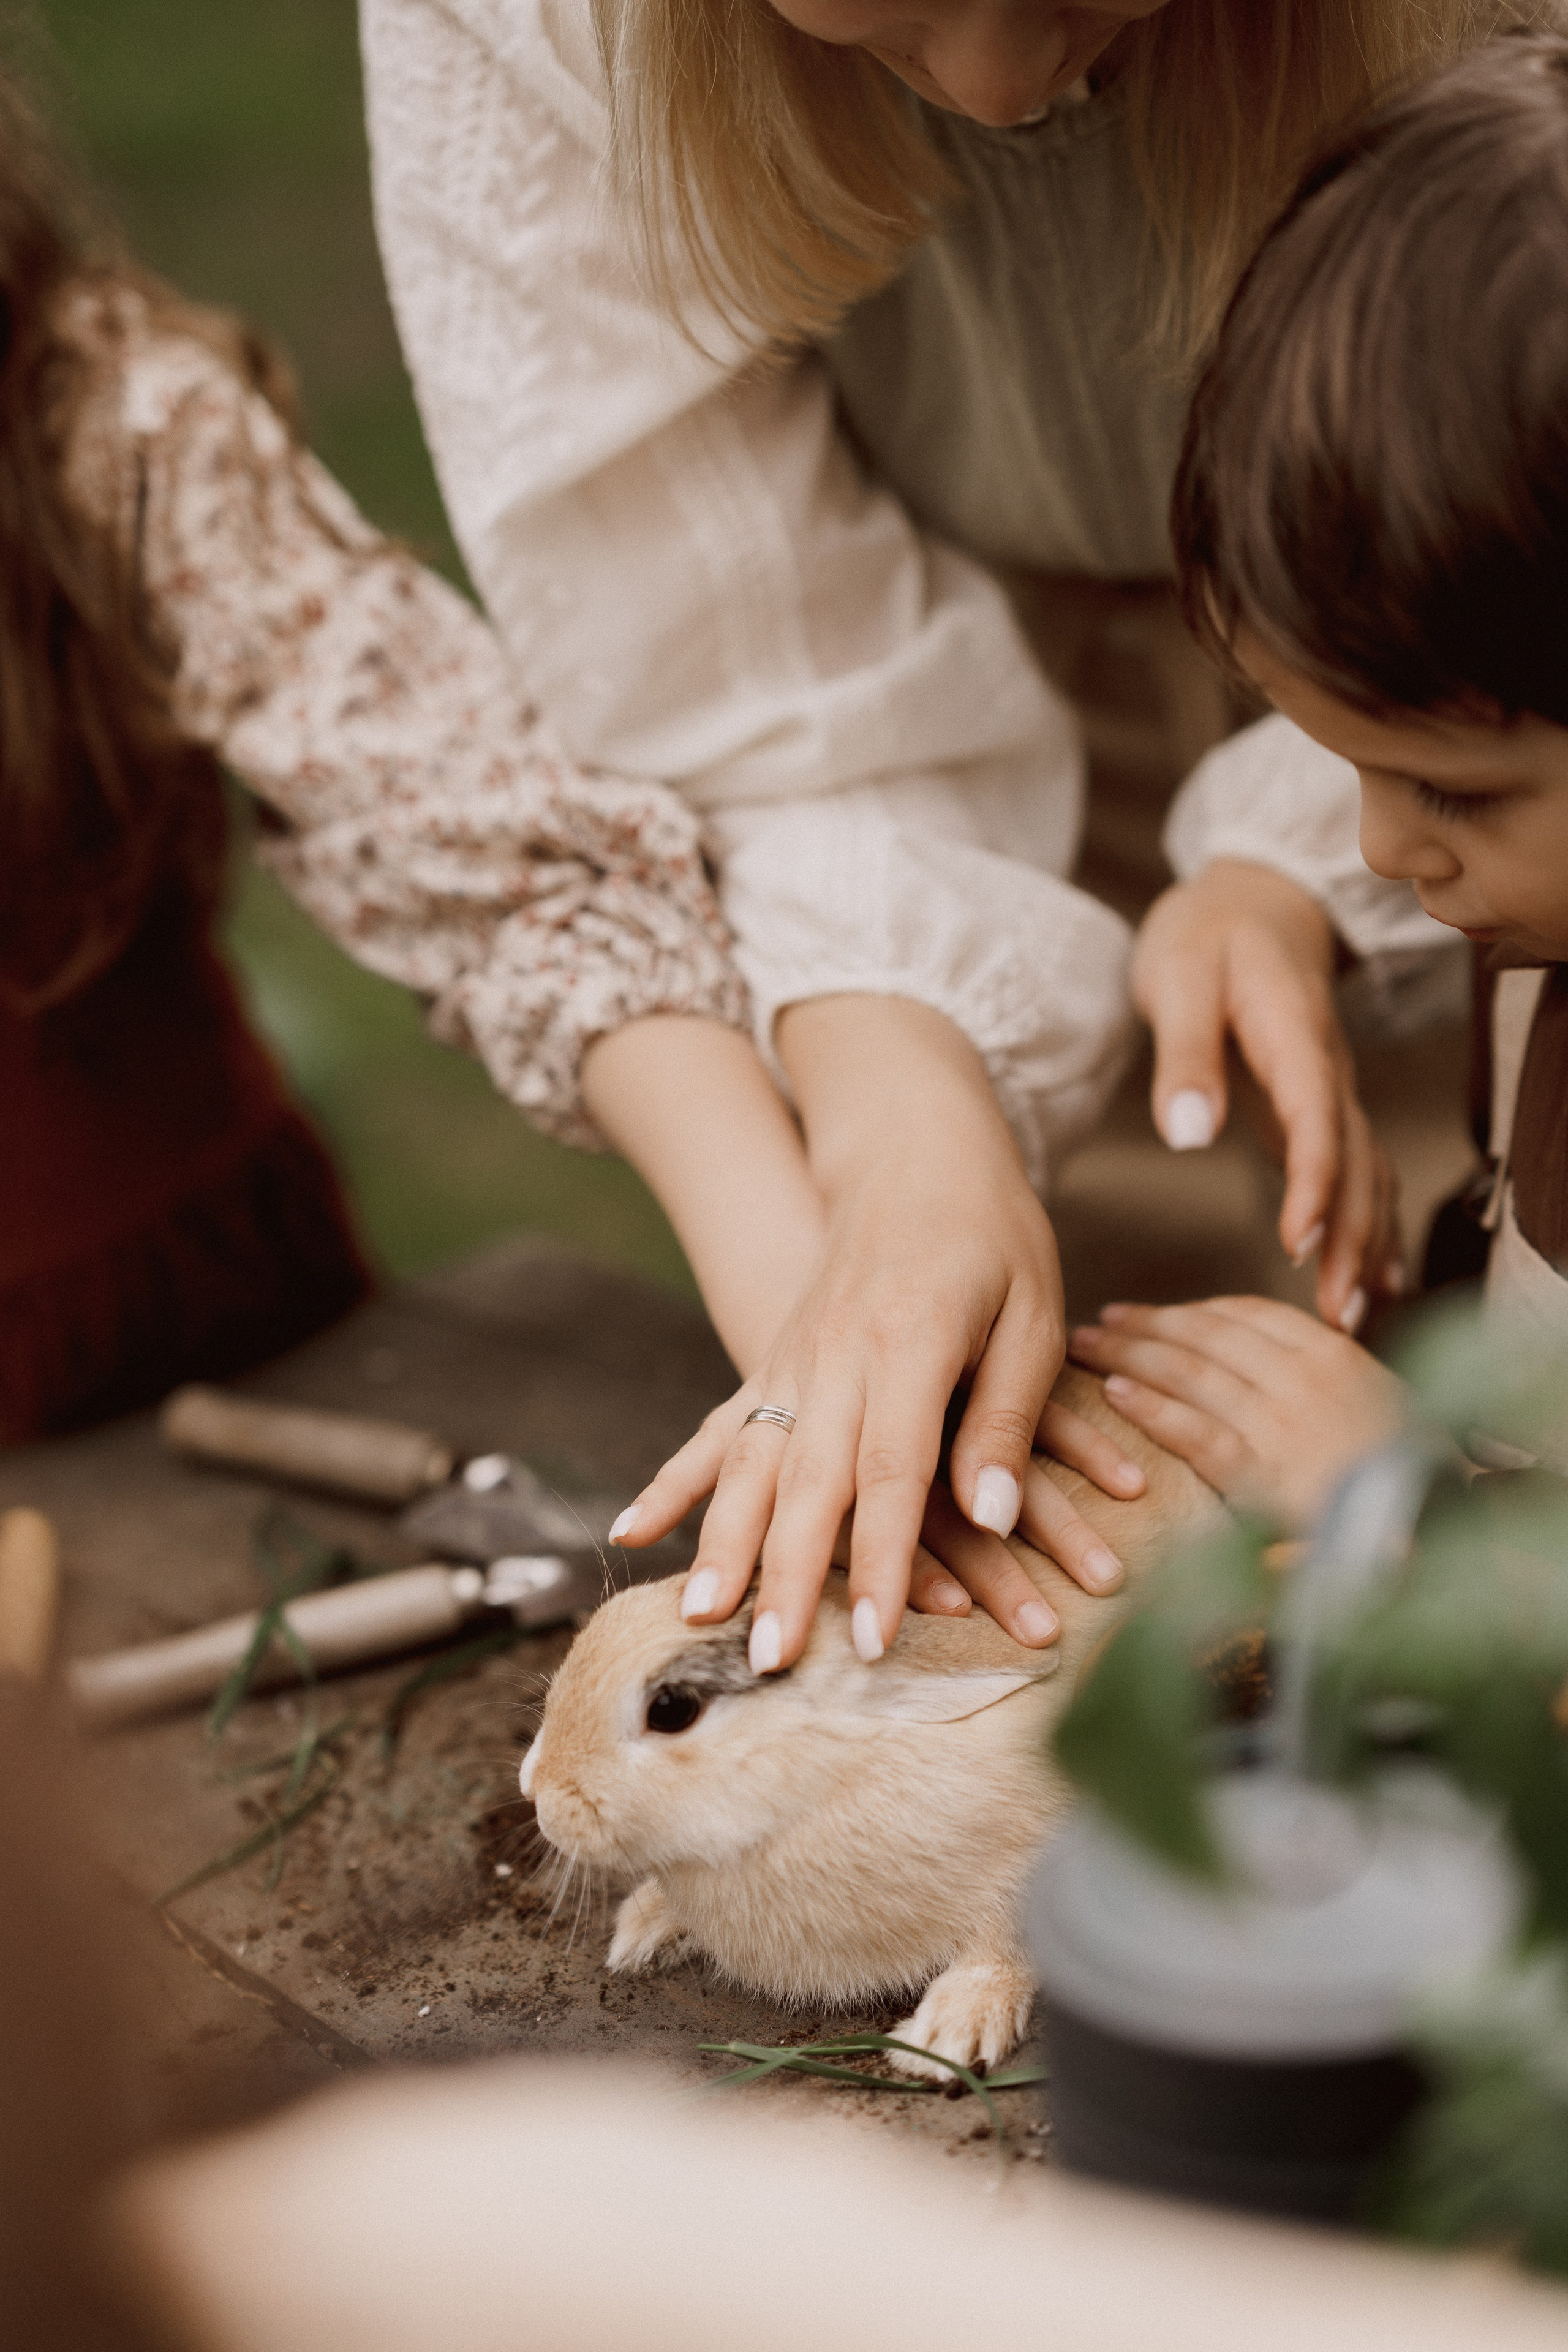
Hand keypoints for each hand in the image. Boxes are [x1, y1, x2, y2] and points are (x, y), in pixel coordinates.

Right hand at [610, 999, 1144, 1671]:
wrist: (915, 1150)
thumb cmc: (994, 1236)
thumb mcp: (1032, 1315)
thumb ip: (1005, 1418)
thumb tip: (991, 1517)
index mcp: (910, 1340)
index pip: (893, 1472)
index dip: (886, 1563)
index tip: (877, 1641)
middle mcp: (835, 1353)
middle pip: (807, 1482)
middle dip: (786, 1577)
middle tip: (770, 1661)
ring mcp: (793, 1356)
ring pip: (750, 1463)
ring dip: (723, 1545)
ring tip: (696, 1618)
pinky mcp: (773, 1359)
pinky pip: (716, 1430)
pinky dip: (674, 1484)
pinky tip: (631, 1533)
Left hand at [1068, 1295, 1408, 1526]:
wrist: (1440, 1535)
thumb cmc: (1417, 1478)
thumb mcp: (1385, 1409)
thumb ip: (1331, 1380)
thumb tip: (1277, 1365)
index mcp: (1336, 1356)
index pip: (1249, 1315)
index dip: (1194, 1312)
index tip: (1156, 1313)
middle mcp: (1305, 1378)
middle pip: (1207, 1335)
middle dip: (1148, 1325)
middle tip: (1103, 1321)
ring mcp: (1282, 1424)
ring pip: (1191, 1373)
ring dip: (1131, 1354)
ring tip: (1088, 1346)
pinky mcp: (1263, 1475)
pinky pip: (1197, 1432)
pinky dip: (1153, 1410)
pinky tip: (1116, 1395)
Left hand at [1132, 862, 1402, 1331]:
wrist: (1252, 899)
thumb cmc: (1205, 934)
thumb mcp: (1177, 976)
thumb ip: (1183, 1052)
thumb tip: (1186, 1133)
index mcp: (1293, 1035)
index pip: (1316, 1120)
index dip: (1314, 1185)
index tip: (1300, 1244)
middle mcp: (1326, 1069)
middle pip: (1356, 1163)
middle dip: (1352, 1241)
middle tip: (1337, 1318)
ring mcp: (1330, 1089)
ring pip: (1366, 1174)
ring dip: (1365, 1244)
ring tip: (1353, 1318)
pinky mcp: (1319, 1106)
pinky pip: (1356, 1170)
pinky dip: (1364, 1224)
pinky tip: (1365, 1276)